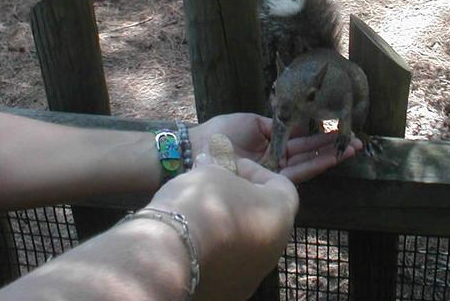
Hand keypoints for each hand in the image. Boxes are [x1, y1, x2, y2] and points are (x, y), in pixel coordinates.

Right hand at [149, 155, 297, 299]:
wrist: (169, 254)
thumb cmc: (199, 204)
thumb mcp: (210, 171)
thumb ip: (219, 168)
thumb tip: (210, 162)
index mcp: (281, 214)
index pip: (280, 185)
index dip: (255, 172)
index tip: (232, 167)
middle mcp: (276, 247)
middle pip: (265, 217)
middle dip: (244, 201)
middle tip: (216, 191)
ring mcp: (256, 274)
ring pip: (249, 245)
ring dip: (232, 230)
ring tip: (201, 218)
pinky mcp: (234, 293)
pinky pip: (231, 267)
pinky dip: (218, 255)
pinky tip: (195, 245)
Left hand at [190, 114, 362, 182]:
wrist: (199, 148)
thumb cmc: (219, 133)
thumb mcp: (252, 122)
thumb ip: (276, 125)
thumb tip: (296, 121)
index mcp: (271, 143)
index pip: (301, 140)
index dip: (321, 136)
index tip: (340, 128)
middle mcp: (275, 159)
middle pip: (309, 153)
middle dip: (333, 148)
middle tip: (357, 142)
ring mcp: (274, 171)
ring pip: (308, 163)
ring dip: (331, 157)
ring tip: (352, 149)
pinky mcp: (270, 180)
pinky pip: (298, 172)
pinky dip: (317, 165)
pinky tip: (332, 158)